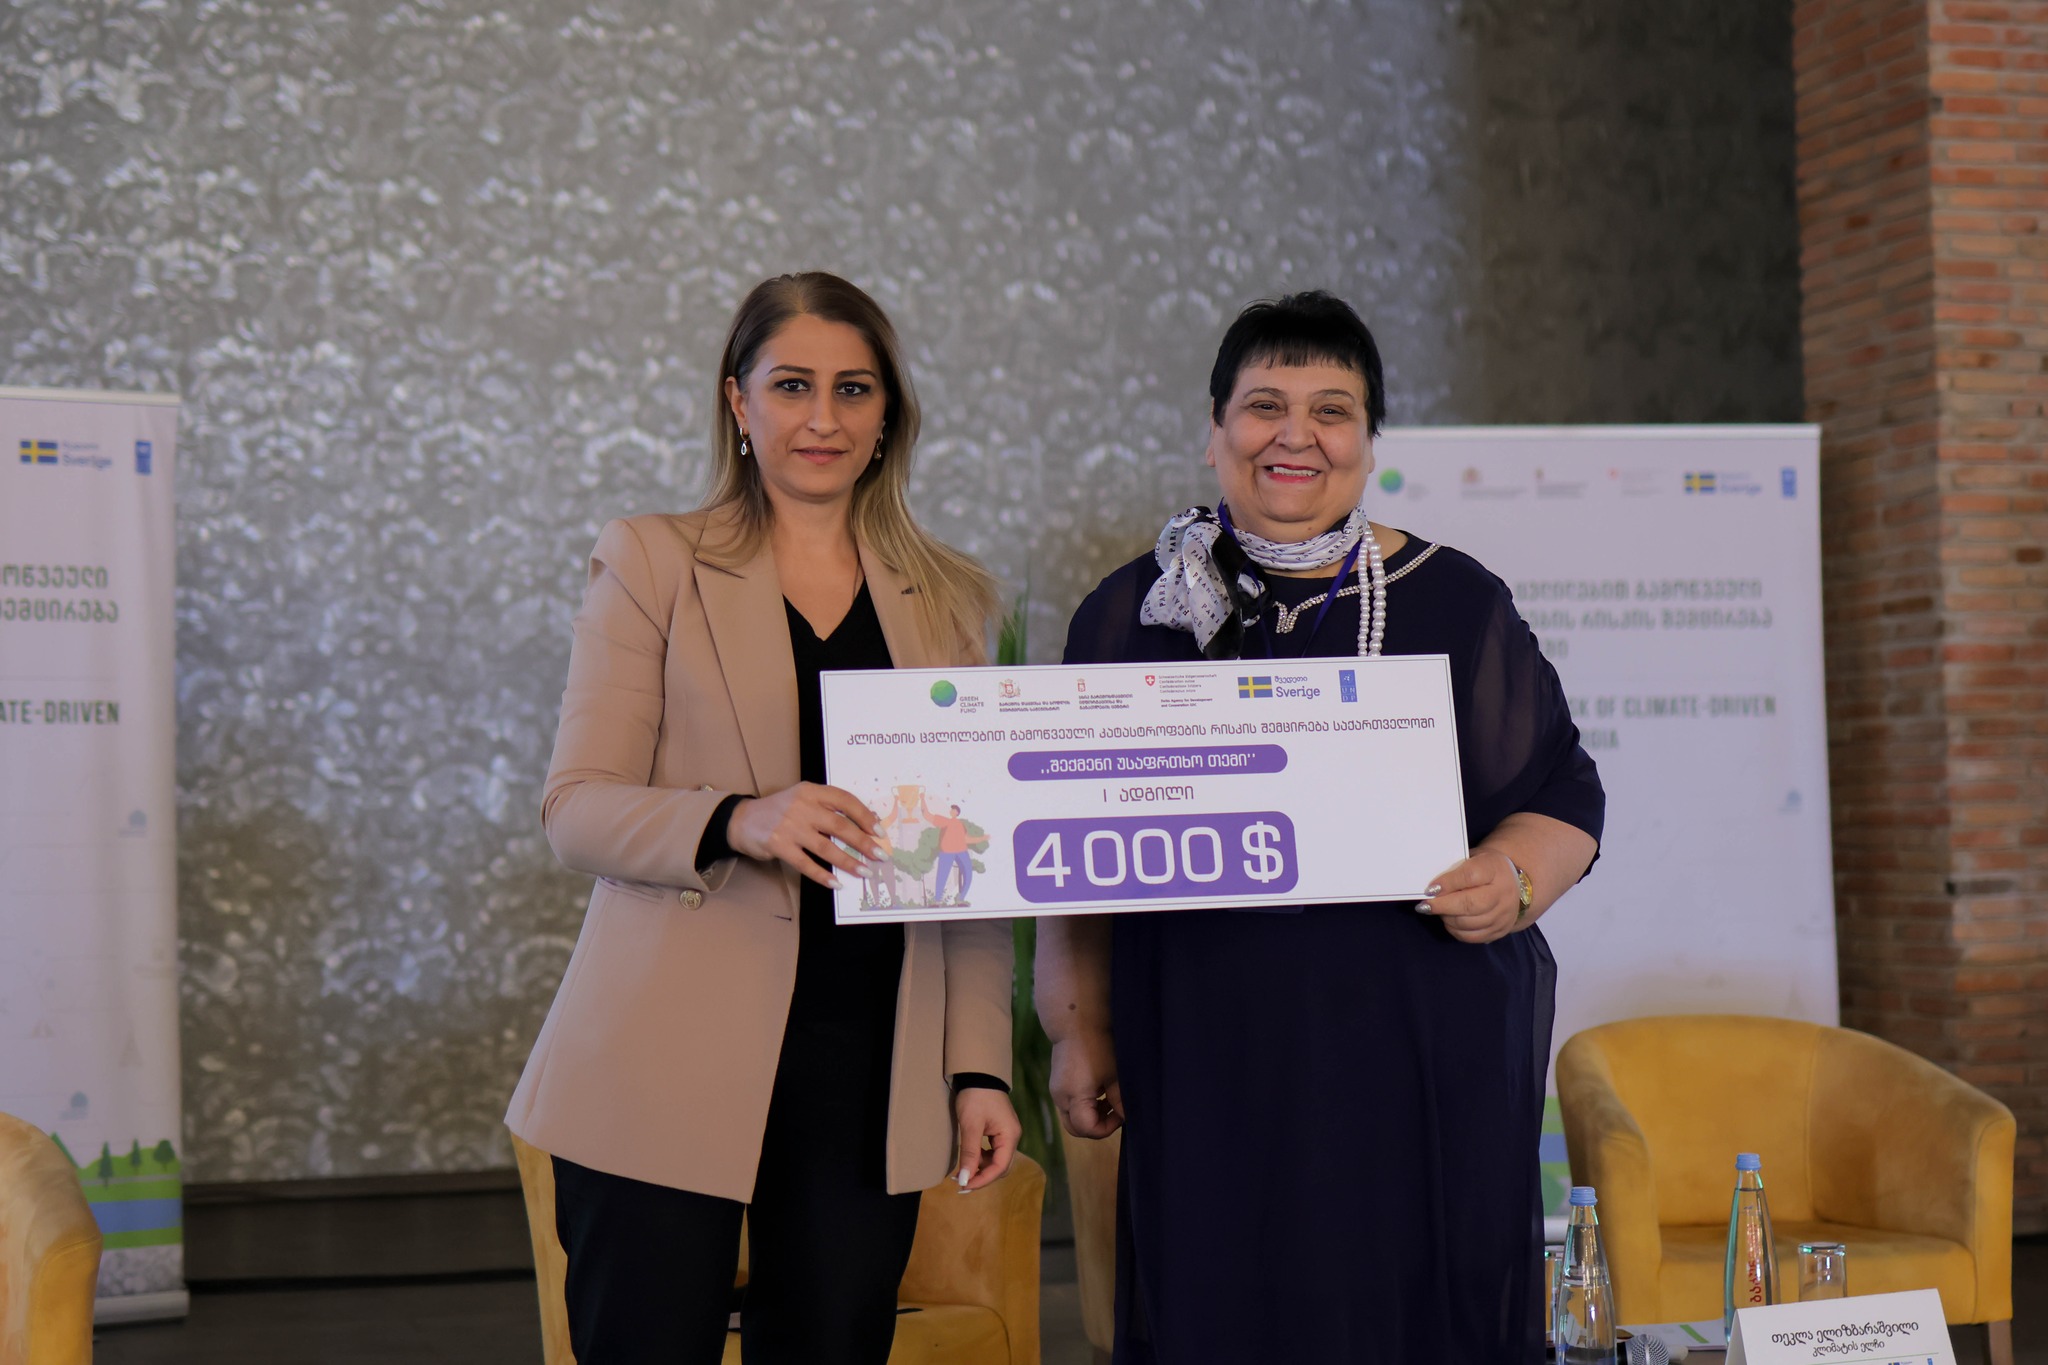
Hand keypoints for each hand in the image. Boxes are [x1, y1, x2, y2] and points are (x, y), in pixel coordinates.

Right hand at [726, 783, 881, 888]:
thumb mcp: (802, 799)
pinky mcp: (779, 845)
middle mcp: (801, 806)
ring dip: (848, 862)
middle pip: (839, 826)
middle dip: (864, 842)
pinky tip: (837, 883)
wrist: (742, 820)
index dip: (865, 816)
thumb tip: (861, 829)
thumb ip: (826, 808)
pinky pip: (806, 864)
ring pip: (826, 847)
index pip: (845, 800)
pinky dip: (823, 876)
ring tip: (864, 872)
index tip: (879, 831)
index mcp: (811, 791)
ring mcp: (789, 826)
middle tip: (880, 855)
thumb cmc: (779, 811)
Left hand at [953, 1088, 1021, 1190]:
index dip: (983, 1180)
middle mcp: (1012, 1137)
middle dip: (982, 1176)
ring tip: (963, 1169)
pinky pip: (993, 1151)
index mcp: (1010, 1136)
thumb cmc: (975, 1097)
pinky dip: (981, 1158)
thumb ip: (970, 1153)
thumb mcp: (970, 1125)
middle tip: (961, 1183)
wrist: (978, 1074)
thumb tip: (965, 1179)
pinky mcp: (999, 1130)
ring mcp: (1007, 1133)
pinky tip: (969, 1157)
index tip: (964, 1186)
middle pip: (1001, 1166)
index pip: (1000, 1167)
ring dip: (981, 1168)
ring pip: (997, 1160)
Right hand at [1049, 1031, 1123, 1138]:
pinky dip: (1084, 1106)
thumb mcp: (1114, 1075)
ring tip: (1108, 1100)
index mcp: (1074, 1097)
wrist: (1076, 1022)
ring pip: (1072, 1118)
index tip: (1121, 1113)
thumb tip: (1128, 1116)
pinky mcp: (1057, 1084)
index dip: (1107, 1128)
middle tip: (1115, 1112)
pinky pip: (1069, 1105)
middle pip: (1076, 1128)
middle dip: (1097, 1126)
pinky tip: (1098, 1091)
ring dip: (1091, 1116)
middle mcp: (1060, 1098)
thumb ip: (1120, 1100)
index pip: (1088, 1129)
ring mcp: (1056, 1091)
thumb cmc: (1098, 1046)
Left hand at [1416, 848, 1523, 943]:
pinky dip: (1455, 931)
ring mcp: (1503, 914)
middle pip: (1470, 904)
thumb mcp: (1474, 859)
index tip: (1430, 889)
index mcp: (1495, 869)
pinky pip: (1472, 937)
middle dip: (1443, 906)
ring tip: (1437, 912)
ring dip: (1447, 919)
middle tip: (1425, 906)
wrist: (1516, 884)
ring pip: (1469, 923)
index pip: (1470, 876)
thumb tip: (1431, 887)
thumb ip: (1455, 870)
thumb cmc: (1485, 869)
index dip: (1448, 883)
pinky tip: (1449, 921)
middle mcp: (1503, 893)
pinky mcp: (1500, 930)